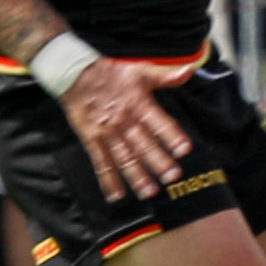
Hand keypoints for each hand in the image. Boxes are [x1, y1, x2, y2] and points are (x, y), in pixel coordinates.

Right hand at [58, 58, 195, 203]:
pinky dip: (108, 180)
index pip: (159, 122)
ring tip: (149, 191)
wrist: (76, 74)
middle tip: (172, 177)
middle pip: (143, 144)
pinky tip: (116, 195)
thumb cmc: (113, 73)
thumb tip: (190, 71)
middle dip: (158, 161)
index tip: (184, 149)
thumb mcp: (141, 70)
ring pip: (124, 157)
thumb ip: (166, 75)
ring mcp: (107, 132)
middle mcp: (124, 120)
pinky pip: (101, 162)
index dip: (172, 135)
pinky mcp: (92, 140)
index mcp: (139, 103)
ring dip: (137, 176)